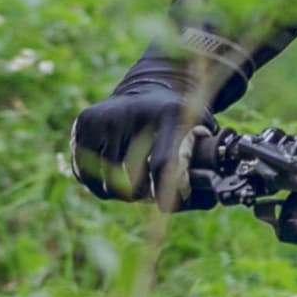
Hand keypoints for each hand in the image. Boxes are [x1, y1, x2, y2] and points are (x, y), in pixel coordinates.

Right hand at [70, 50, 236, 204]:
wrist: (144, 90)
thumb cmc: (175, 119)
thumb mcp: (197, 127)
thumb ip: (205, 159)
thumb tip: (213, 200)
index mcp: (167, 114)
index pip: (162, 163)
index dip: (162, 191)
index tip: (163, 205)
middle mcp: (131, 113)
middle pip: (130, 179)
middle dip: (139, 194)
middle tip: (147, 193)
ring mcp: (104, 118)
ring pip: (106, 181)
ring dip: (118, 191)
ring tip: (130, 182)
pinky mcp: (83, 124)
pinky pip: (85, 174)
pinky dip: (97, 182)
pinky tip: (110, 172)